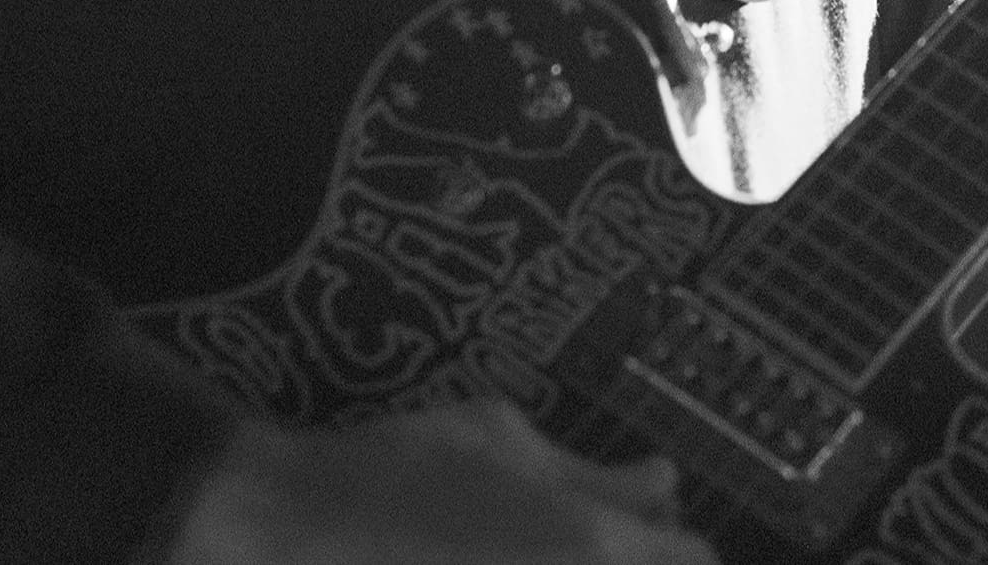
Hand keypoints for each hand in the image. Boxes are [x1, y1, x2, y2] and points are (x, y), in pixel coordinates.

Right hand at [164, 397, 720, 562]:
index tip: (648, 528)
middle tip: (589, 539)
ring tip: (526, 547)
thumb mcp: (498, 435)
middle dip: (638, 560)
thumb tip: (664, 482)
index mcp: (592, 545)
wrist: (294, 532)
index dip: (676, 544)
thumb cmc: (401, 467)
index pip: (693, 561)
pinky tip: (498, 560)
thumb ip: (590, 469)